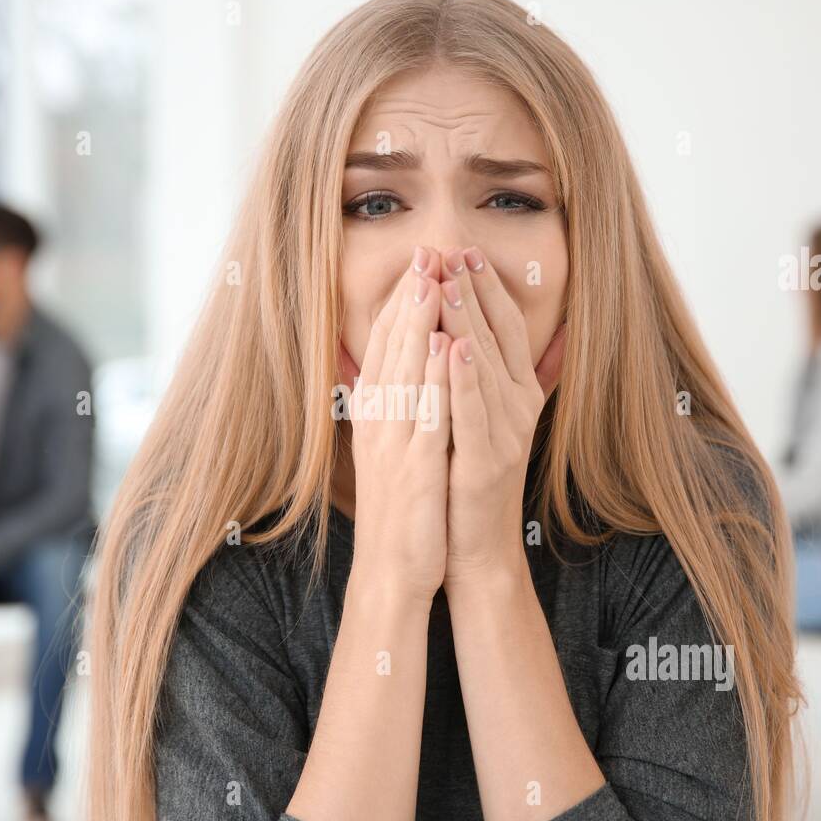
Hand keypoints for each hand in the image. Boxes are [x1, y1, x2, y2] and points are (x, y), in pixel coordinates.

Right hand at [340, 245, 452, 603]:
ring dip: (418, 324)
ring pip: (405, 372)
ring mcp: (393, 444)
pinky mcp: (414, 468)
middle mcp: (379, 423)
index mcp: (376, 417)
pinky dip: (432, 378)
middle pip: (393, 350)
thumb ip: (395, 410)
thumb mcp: (394, 452)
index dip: (403, 304)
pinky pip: (424, 415)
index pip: (387, 348)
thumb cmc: (402, 510)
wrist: (393, 570)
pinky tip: (444, 346)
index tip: (420, 262)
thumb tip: (392, 375)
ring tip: (432, 278)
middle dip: (410, 299)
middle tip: (425, 250)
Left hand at [436, 246, 564, 586]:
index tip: (465, 251)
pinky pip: (473, 413)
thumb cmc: (470, 482)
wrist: (472, 548)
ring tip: (448, 282)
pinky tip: (451, 347)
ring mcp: (506, 434)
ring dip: (465, 322)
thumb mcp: (492, 422)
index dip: (488, 289)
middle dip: (472, 292)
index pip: (504, 328)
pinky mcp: (487, 461)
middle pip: (495, 337)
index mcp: (517, 394)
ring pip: (484, 368)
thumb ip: (513, 378)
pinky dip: (463, 378)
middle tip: (452, 249)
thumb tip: (537, 334)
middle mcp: (519, 408)